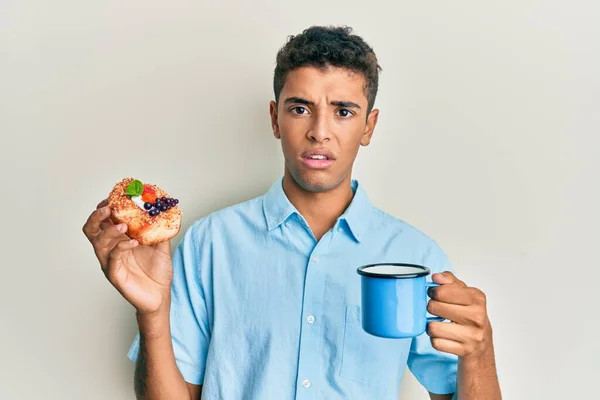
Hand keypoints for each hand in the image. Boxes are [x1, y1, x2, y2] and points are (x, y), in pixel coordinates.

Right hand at [82, 199, 173, 314]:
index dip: (105, 207)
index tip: (114, 197)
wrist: (161, 296)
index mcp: (118, 240)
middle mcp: (110, 250)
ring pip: (98, 243)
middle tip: (108, 208)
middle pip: (91, 230)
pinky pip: (112, 259)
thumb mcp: (162, 246)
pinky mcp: (115, 275)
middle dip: (96, 216)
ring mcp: (110, 263)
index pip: (103, 221)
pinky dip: (121, 247)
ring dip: (110, 231)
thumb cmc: (157, 272)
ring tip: (124, 224)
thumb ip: (161, 229)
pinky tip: (133, 242)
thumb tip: (165, 211)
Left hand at [426, 272, 492, 361]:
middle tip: (437, 310)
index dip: (433, 292)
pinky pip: (436, 343)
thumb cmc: (470, 315)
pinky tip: (444, 337)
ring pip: (432, 327)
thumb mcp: (464, 294)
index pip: (441, 291)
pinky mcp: (465, 350)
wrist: (482, 344)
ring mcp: (472, 335)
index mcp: (477, 298)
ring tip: (439, 324)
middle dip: (431, 308)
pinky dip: (436, 340)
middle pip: (434, 307)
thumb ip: (449, 282)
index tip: (435, 295)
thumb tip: (436, 277)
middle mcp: (477, 316)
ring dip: (431, 326)